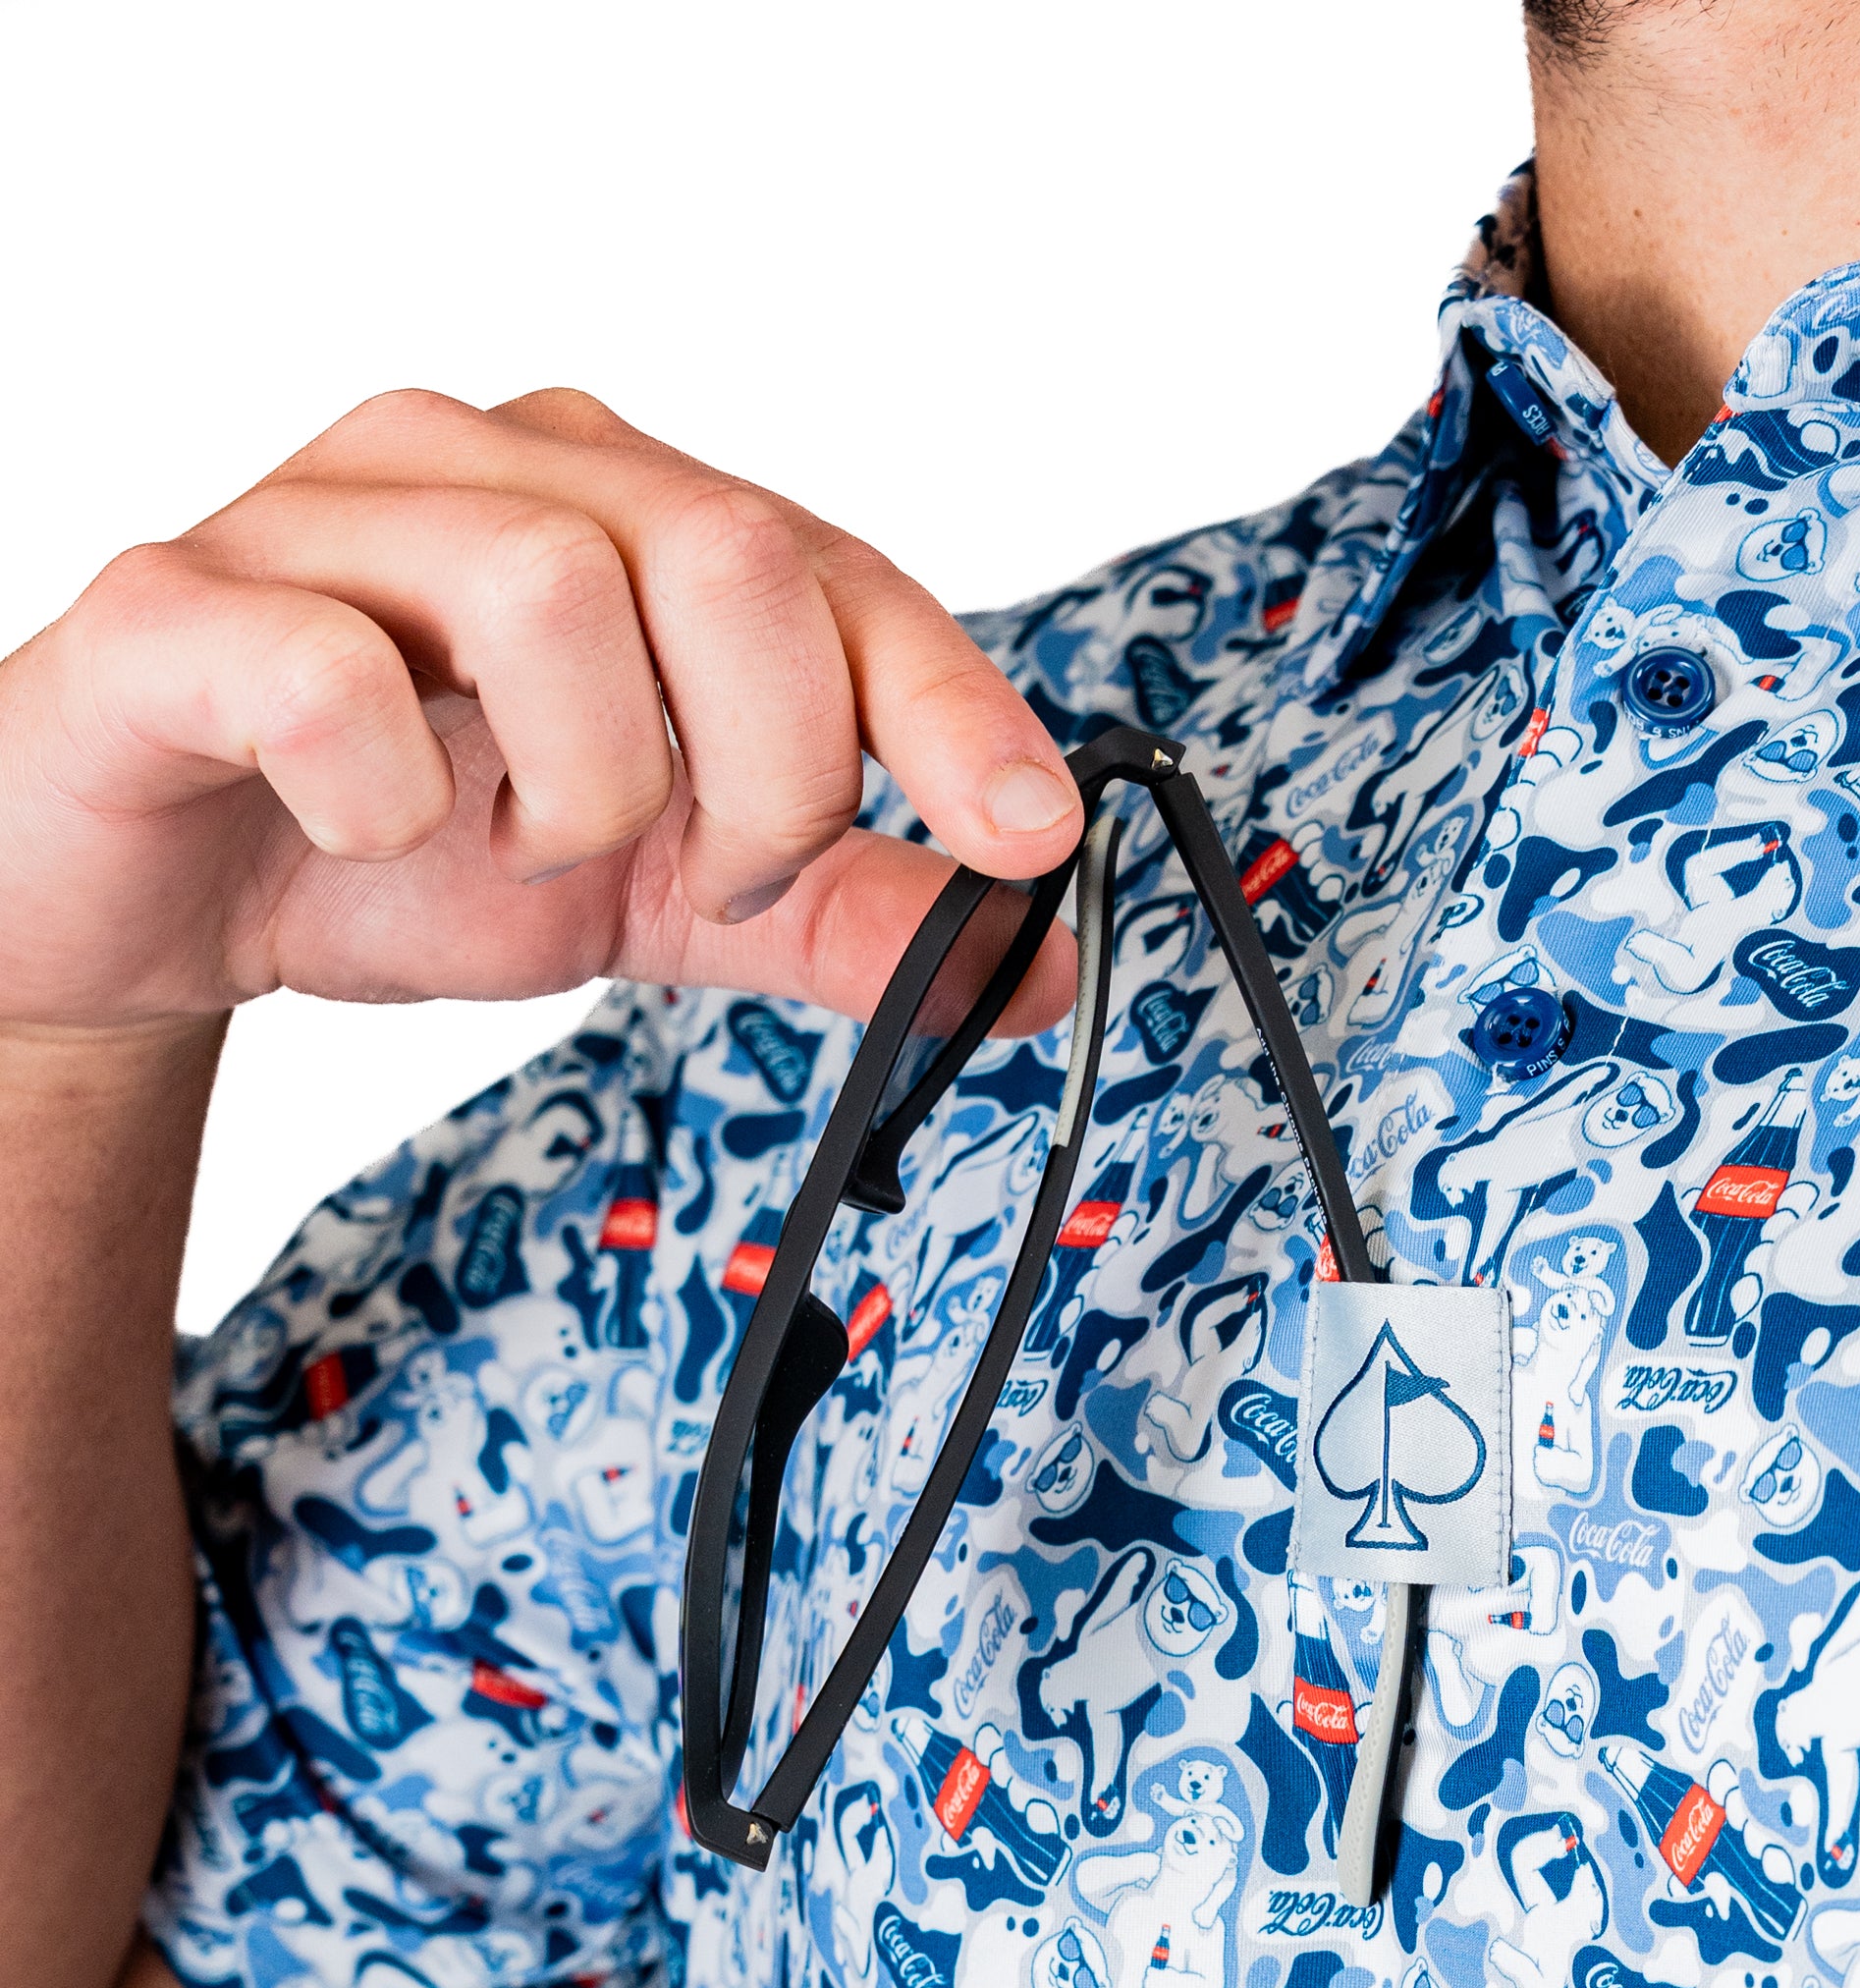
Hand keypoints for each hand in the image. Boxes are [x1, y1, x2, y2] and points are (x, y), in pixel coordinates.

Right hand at [0, 388, 1082, 1033]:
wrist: (154, 900)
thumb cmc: (403, 852)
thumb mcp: (658, 896)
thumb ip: (830, 916)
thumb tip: (1017, 967)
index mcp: (621, 512)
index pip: (839, 573)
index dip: (952, 707)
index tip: (1026, 837)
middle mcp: (488, 469)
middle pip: (726, 553)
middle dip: (771, 769)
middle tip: (711, 873)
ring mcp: (322, 519)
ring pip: (549, 588)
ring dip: (585, 787)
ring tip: (529, 847)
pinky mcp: (174, 608)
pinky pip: (322, 669)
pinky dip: (385, 796)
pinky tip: (366, 830)